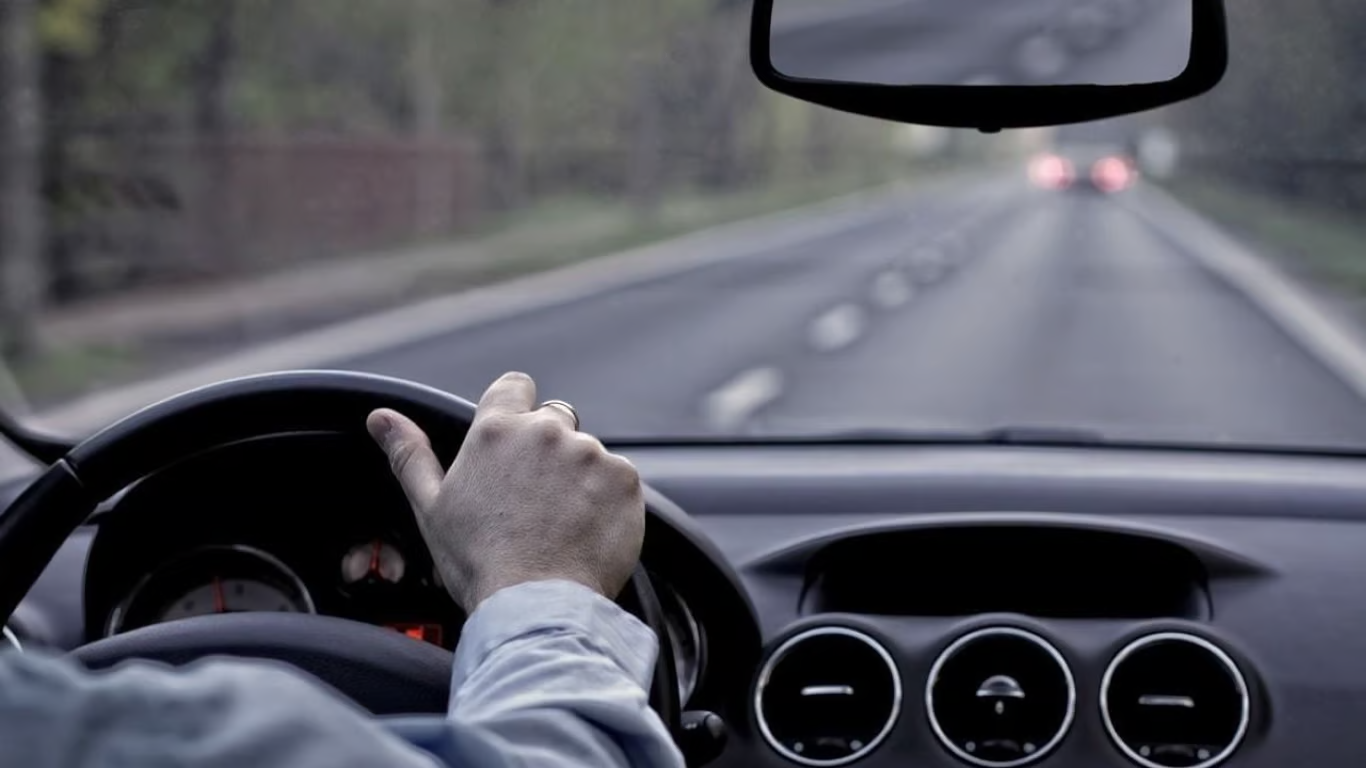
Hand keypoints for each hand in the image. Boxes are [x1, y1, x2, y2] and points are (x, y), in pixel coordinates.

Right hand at [366, 372, 645, 610]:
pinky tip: (587, 532)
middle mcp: (546, 432)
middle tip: (535, 499)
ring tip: (561, 524)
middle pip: (555, 419)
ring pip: (588, 453)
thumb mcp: (431, 508)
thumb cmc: (478, 562)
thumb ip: (409, 454)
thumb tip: (381, 417)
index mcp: (495, 431)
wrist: (535, 607)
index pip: (515, 387)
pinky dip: (608, 500)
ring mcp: (589, 454)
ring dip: (580, 477)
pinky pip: (619, 480)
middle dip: (548, 449)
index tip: (513, 443)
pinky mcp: (624, 480)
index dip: (516, 411)